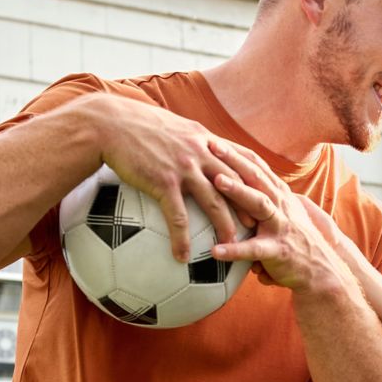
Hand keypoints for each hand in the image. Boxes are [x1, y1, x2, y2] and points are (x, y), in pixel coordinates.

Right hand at [85, 94, 264, 260]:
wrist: (110, 124)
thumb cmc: (136, 125)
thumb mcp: (172, 125)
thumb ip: (190, 139)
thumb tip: (198, 149)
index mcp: (205, 139)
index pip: (243, 157)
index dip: (260, 175)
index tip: (271, 191)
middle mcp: (201, 152)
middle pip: (237, 182)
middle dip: (253, 205)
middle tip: (264, 226)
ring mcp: (184, 167)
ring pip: (214, 201)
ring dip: (225, 226)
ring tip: (232, 247)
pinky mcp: (163, 181)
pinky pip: (177, 216)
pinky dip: (181, 239)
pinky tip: (181, 257)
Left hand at [205, 140, 354, 294]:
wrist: (322, 271)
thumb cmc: (296, 244)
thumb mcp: (282, 216)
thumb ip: (262, 204)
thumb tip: (236, 195)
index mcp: (280, 197)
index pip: (257, 168)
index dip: (237, 152)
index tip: (215, 139)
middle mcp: (281, 206)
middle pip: (256, 176)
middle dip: (233, 159)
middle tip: (210, 144)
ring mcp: (280, 226)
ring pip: (258, 203)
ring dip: (237, 190)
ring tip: (216, 181)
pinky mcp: (279, 250)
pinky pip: (254, 249)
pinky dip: (235, 250)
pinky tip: (215, 251)